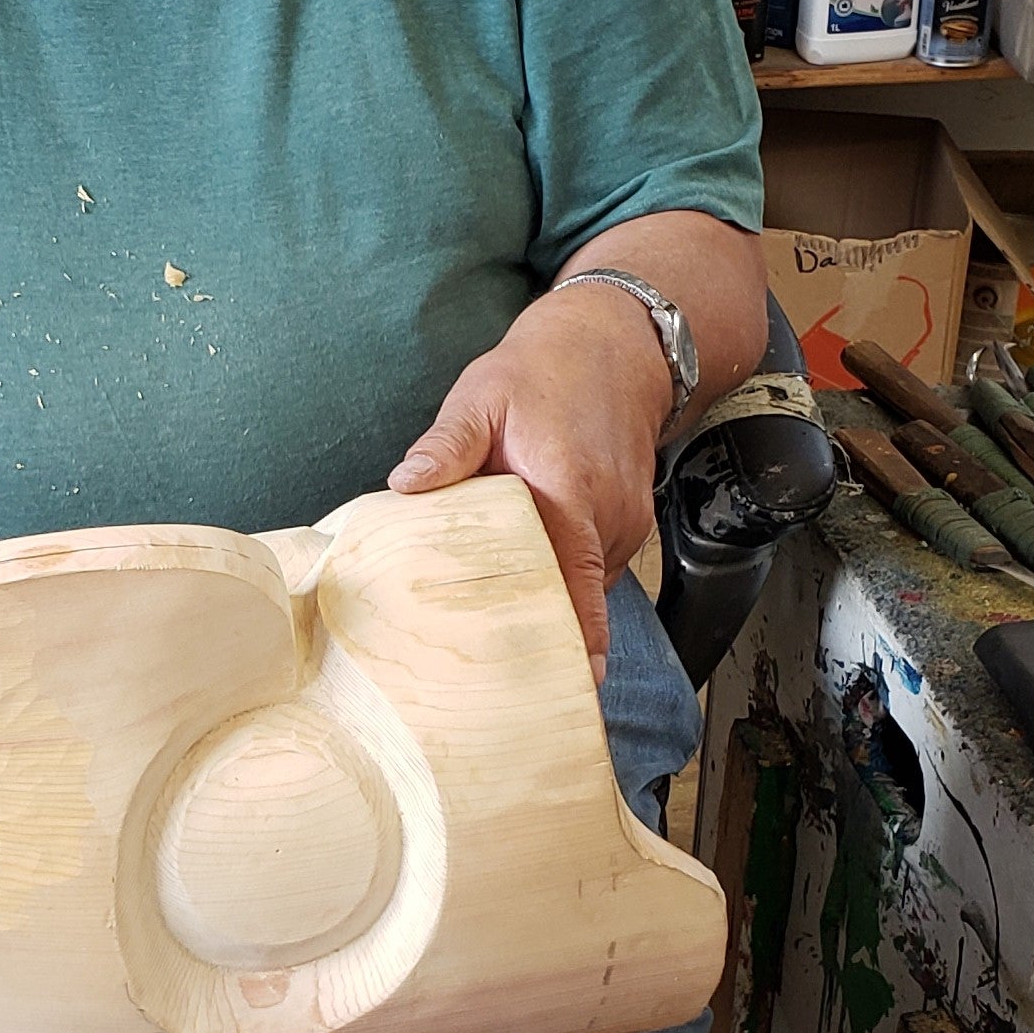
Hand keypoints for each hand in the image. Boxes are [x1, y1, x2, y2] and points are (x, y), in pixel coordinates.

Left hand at [387, 288, 673, 678]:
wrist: (618, 343)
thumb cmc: (547, 369)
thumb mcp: (482, 394)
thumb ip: (447, 446)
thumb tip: (406, 485)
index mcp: (571, 494)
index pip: (579, 587)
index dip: (576, 644)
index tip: (565, 690)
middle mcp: (609, 520)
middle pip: (576, 601)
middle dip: (536, 634)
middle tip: (480, 667)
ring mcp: (626, 527)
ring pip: (584, 589)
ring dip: (546, 601)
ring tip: (490, 618)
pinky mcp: (627, 528)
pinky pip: (593, 571)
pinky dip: (562, 579)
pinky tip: (522, 577)